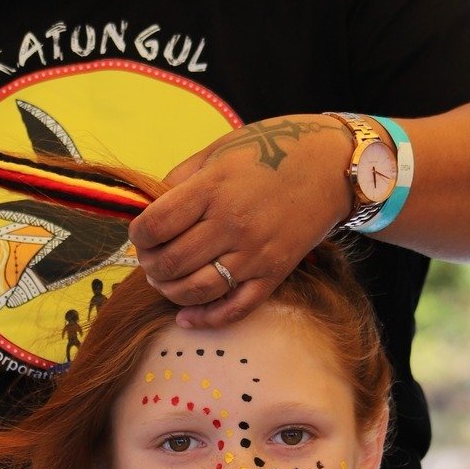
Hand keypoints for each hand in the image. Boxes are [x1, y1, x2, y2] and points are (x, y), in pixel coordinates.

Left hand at [128, 114, 349, 328]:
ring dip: (170, 291)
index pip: (155, 225)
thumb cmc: (271, 149)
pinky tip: (186, 318)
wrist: (331, 164)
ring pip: (196, 290)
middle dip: (149, 265)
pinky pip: (235, 308)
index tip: (141, 234)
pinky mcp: (275, 273)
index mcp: (213, 188)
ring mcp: (255, 253)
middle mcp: (232, 224)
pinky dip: (206, 319)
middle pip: (170, 262)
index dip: (138, 235)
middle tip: (151, 259)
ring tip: (165, 281)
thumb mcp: (218, 151)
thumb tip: (149, 209)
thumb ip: (181, 179)